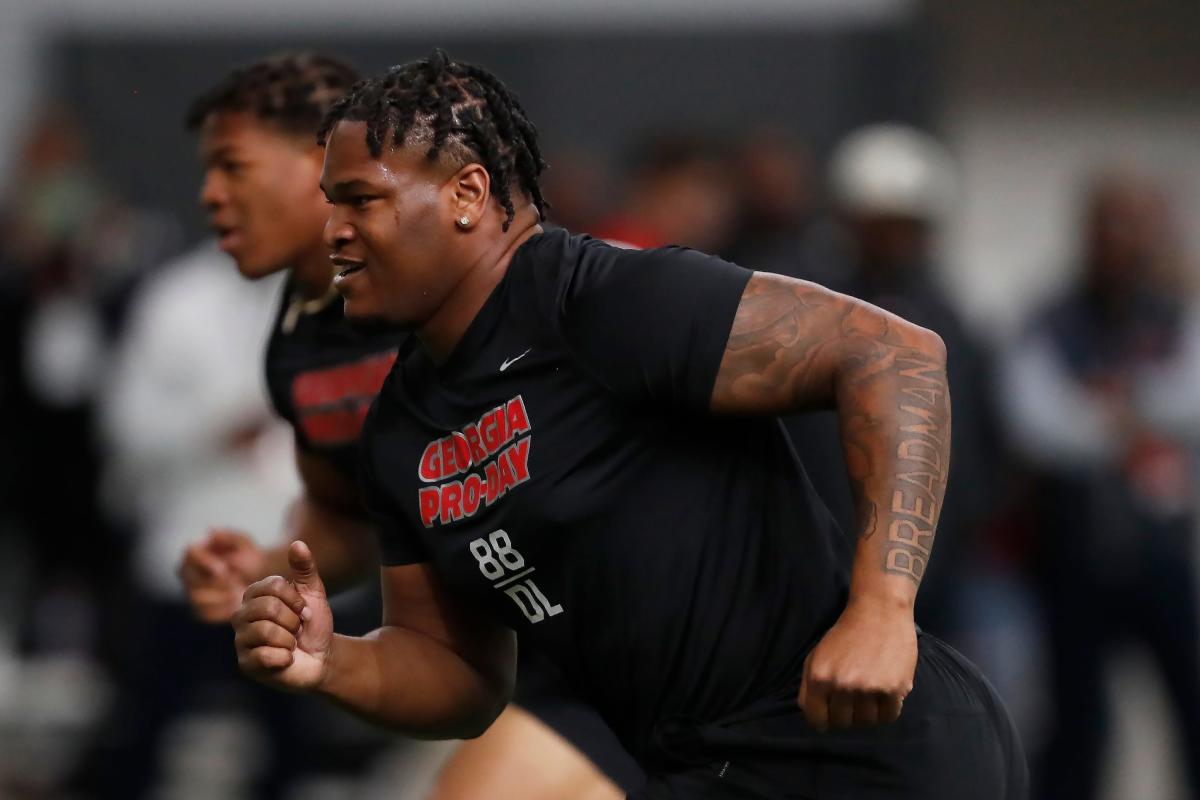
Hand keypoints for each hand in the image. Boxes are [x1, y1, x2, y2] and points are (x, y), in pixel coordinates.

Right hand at [178, 529, 266, 622]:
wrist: (258, 575)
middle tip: (236, 583)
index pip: (190, 553)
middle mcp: (187, 572)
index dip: (205, 562)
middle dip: (216, 584)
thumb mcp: (244, 542)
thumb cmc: (248, 554)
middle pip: (191, 580)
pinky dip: (222, 610)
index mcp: (195, 551)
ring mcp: (192, 591)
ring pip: (197, 599)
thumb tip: (211, 531)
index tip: (225, 568)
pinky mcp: (200, 608)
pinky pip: (205, 614)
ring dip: (220, 597)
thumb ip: (230, 536)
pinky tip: (237, 604)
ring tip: (238, 592)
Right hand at [232, 541, 333, 691]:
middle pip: (268, 608)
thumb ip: (305, 568)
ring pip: (266, 631)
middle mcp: (241, 615)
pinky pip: (265, 656)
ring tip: (291, 644)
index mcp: (254, 594)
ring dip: (290, 640)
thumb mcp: (313, 593)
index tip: (302, 609)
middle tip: (297, 629)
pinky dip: (285, 658)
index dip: (295, 599)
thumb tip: (298, 543)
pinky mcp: (245, 664)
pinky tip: (286, 659)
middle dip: (293, 620)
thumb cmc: (312, 624)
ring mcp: (241, 640)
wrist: (322, 657)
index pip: (272, 586)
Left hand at [798, 597, 916, 729]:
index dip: (823, 721)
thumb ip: (809, 688)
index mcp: (819, 677)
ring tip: (870, 696)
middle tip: (854, 701)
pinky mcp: (893, 688)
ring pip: (867, 722)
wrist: (879, 611)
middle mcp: (841, 684)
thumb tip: (817, 723)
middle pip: (843, 722)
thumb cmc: (845, 635)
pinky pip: (889, 716)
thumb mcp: (816, 657)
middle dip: (847, 715)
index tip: (832, 715)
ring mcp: (868, 688)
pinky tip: (886, 694)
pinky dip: (887, 710)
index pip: (816, 718)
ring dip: (868, 713)